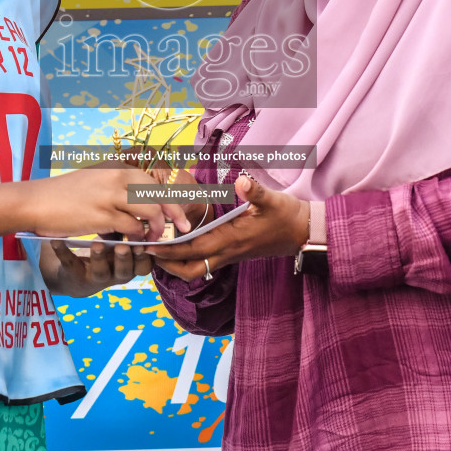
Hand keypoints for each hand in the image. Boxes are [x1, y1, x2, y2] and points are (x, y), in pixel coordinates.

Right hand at [25, 166, 190, 240]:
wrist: (36, 202)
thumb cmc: (65, 195)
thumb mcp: (97, 181)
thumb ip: (121, 187)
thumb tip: (148, 200)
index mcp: (119, 166)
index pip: (156, 180)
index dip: (173, 197)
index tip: (182, 210)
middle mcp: (119, 176)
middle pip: (161, 194)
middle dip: (175, 212)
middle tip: (183, 228)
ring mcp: (111, 195)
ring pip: (151, 211)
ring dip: (157, 228)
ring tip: (154, 239)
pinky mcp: (103, 215)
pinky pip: (133, 227)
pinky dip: (138, 237)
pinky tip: (134, 242)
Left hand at [44, 239, 153, 296]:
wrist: (75, 271)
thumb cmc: (105, 250)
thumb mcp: (119, 239)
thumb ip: (130, 229)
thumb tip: (143, 210)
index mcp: (131, 265)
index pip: (145, 265)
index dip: (146, 256)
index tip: (143, 243)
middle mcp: (116, 274)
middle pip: (126, 271)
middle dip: (126, 259)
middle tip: (123, 246)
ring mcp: (94, 276)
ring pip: (100, 272)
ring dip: (99, 258)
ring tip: (97, 244)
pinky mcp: (73, 275)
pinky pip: (69, 264)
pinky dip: (63, 252)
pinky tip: (57, 241)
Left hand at [149, 174, 309, 280]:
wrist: (303, 232)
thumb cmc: (286, 216)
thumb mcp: (273, 200)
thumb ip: (255, 192)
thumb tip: (242, 181)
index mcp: (231, 239)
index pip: (195, 249)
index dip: (171, 249)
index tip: (150, 246)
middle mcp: (228, 251)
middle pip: (190, 269)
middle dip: (167, 264)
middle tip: (147, 253)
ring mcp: (230, 255)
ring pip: (197, 269)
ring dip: (176, 265)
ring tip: (158, 252)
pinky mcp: (233, 254)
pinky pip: (205, 263)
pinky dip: (188, 259)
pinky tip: (179, 246)